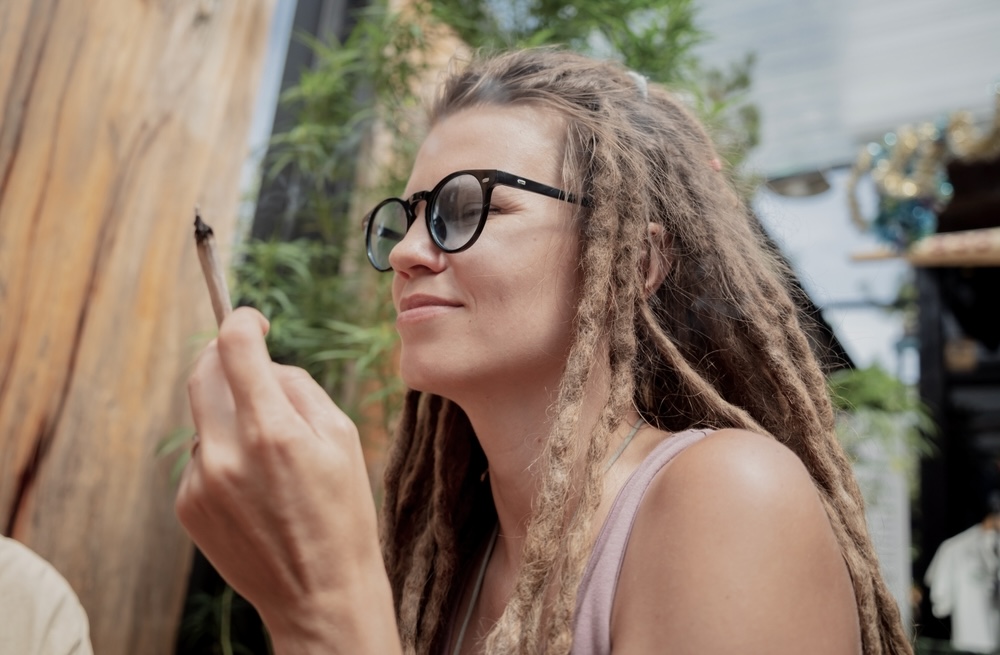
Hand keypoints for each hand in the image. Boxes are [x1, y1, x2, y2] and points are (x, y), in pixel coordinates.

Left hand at [175, 308, 399, 653]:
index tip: (251, 320)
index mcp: (272, 432)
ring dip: (229, 415)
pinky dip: (223, 454)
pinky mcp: (188, 506)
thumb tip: (264, 365)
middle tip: (246, 359)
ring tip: (270, 454)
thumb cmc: (342, 514)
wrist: (319, 593)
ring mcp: (201, 482)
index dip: (242, 321)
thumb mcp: (342, 439)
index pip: (234, 348)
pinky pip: (201, 457)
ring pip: (204, 419)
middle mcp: (227, 454)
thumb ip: (299, 389)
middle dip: (222, 355)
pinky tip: (255, 487)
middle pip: (201, 374)